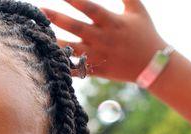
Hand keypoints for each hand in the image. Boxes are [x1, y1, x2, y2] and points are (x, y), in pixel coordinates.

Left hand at [41, 0, 166, 81]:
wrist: (153, 65)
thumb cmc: (145, 33)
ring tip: (37, 35)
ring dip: (53, 42)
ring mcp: (98, 56)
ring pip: (71, 49)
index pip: (90, 8)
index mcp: (112, 22)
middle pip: (75, 27)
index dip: (75, 0)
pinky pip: (75, 68)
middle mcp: (103, 39)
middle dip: (56, 18)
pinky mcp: (96, 70)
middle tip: (39, 10)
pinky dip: (61, 65)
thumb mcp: (137, 9)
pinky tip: (46, 59)